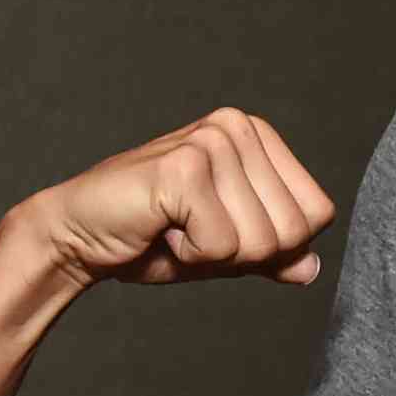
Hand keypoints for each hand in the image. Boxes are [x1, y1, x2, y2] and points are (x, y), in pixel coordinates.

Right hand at [17, 108, 336, 288]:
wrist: (79, 238)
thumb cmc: (151, 239)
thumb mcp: (226, 250)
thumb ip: (273, 255)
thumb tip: (312, 268)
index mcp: (257, 135)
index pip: (317, 214)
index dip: (274, 245)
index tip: (220, 229)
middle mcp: (238, 126)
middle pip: (294, 231)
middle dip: (244, 253)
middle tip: (192, 231)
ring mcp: (211, 142)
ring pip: (261, 242)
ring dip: (213, 254)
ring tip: (174, 227)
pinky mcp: (184, 168)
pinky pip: (222, 246)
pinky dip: (190, 255)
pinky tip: (160, 228)